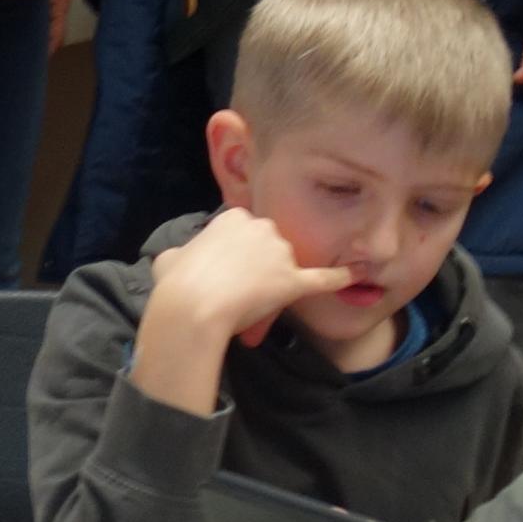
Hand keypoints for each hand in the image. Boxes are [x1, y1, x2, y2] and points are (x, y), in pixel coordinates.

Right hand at [147, 206, 353, 352]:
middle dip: (258, 264)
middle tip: (237, 287)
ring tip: (252, 302)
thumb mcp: (170, 257)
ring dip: (275, 280)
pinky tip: (352, 276)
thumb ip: (182, 253)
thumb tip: (179, 259)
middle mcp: (262, 227)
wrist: (192, 304)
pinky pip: (321, 278)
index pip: (243, 232)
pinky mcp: (292, 280)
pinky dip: (337, 277)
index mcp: (233, 217)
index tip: (224, 269)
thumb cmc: (177, 280)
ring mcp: (280, 253)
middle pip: (268, 245)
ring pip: (285, 265)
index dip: (235, 253)